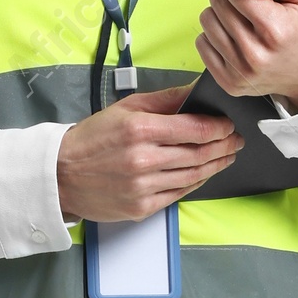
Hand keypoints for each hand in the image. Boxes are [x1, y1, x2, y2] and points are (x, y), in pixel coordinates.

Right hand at [56, 82, 242, 221]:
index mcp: (140, 130)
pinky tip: (204, 173)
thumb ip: (165, 100)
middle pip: (200, 153)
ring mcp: (144, 186)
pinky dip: (197, 182)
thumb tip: (195, 90)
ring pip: (194, 175)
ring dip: (216, 165)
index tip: (229, 125)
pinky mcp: (142, 207)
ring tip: (226, 156)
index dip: (220, 127)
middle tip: (236, 140)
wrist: (61, 175)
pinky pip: (180, 193)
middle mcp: (144, 160)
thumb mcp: (126, 108)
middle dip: (224, 146)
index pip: (195, 128)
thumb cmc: (92, 139)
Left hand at [196, 0, 297, 107]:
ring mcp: (241, 71)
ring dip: (221, 15)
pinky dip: (215, 36)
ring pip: (207, 21)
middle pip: (218, 3)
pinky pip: (202, 44)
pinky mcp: (229, 82)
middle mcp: (256, 54)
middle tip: (249, 7)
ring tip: (242, 22)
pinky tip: (235, 39)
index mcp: (275, 29)